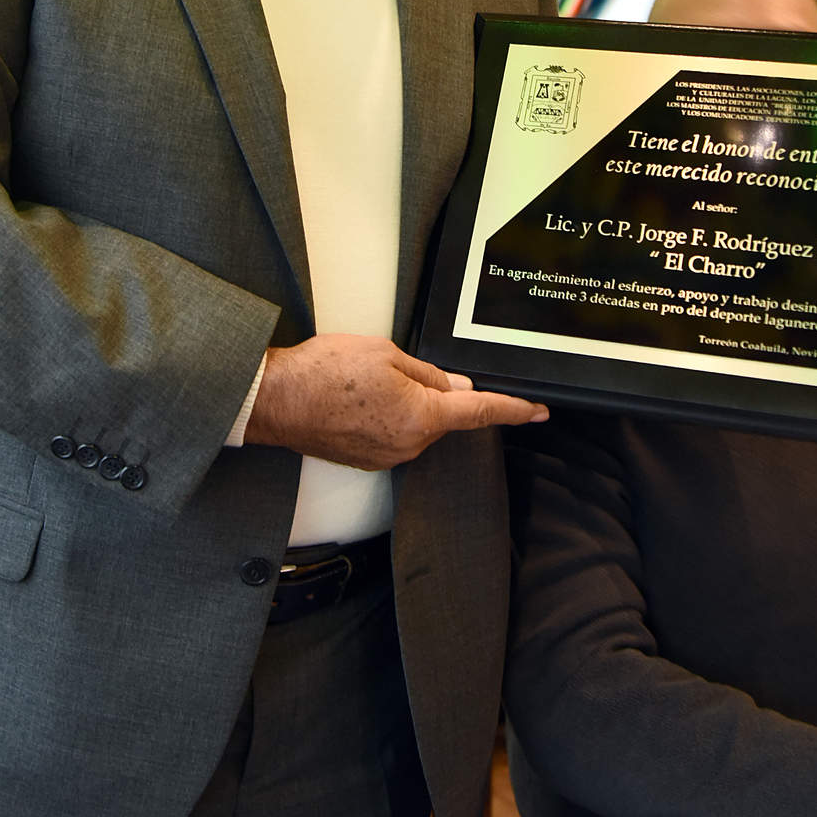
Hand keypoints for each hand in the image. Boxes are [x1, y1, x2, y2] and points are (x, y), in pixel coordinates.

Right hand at [244, 333, 548, 469]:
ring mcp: (387, 457)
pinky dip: (382, 418)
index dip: (515, 410)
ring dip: (401, 404)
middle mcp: (410, 444)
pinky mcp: (367, 461)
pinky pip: (391, 436)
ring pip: (415, 425)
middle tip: (389, 369)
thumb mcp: (387, 355)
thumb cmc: (326, 372)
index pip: (481, 412)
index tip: (540, 412)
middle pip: (441, 416)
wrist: (276, 400)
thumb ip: (430, 374)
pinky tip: (354, 401)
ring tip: (362, 383)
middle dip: (429, 392)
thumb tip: (457, 388)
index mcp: (423, 415)